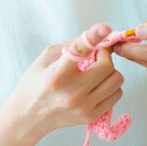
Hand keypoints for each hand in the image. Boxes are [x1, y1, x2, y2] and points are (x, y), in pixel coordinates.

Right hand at [6, 24, 125, 138]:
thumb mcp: (44, 59)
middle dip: (104, 56)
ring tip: (95, 72)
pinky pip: (117, 94)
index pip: (80, 51)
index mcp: (57, 75)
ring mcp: (83, 107)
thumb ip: (70, 46)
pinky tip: (97, 86)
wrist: (29, 117)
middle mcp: (72, 92)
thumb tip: (95, 37)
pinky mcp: (91, 116)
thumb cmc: (34, 84)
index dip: (94, 37)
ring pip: (116, 80)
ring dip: (109, 71)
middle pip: (106, 66)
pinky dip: (110, 86)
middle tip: (95, 56)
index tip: (105, 28)